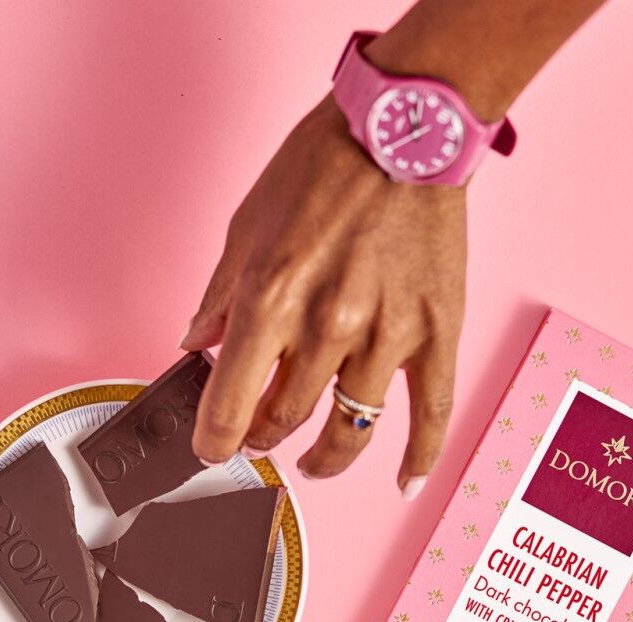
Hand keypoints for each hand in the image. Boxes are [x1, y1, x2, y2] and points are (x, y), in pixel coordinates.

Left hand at [181, 96, 464, 497]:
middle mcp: (327, 328)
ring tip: (313, 461)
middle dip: (263, 438)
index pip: (229, 405)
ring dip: (323, 458)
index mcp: (270, 300)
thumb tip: (195, 346)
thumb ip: (219, 298)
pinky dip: (419, 457)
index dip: (214, 441)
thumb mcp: (245, 225)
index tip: (212, 450)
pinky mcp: (436, 334)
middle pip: (285, 421)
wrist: (405, 129)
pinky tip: (405, 481)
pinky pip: (431, 414)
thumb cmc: (323, 167)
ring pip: (348, 431)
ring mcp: (387, 336)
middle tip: (260, 436)